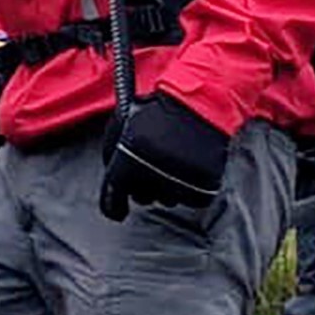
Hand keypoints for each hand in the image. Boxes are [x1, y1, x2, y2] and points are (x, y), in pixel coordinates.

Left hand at [100, 92, 229, 221]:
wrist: (198, 102)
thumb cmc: (157, 110)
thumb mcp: (123, 122)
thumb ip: (110, 150)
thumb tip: (110, 180)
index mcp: (129, 157)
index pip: (115, 192)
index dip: (113, 205)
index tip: (117, 211)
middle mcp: (153, 172)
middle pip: (141, 198)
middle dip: (143, 186)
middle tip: (152, 163)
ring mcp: (181, 180)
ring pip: (166, 199)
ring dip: (166, 186)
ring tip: (173, 159)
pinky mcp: (204, 185)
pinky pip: (191, 199)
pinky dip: (190, 187)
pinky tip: (189, 165)